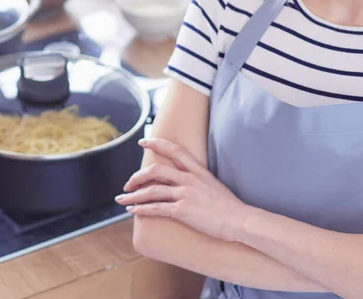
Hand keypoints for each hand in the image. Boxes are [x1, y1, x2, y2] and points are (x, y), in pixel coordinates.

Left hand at [116, 138, 247, 241]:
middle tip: (127, 183)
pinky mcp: (182, 210)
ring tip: (122, 199)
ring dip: (133, 195)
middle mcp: (189, 179)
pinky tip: (132, 210)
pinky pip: (156, 208)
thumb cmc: (230, 207)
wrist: (240, 220)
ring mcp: (185, 194)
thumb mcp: (214, 185)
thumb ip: (199, 180)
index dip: (156, 143)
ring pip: (151, 190)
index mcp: (198, 171)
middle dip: (137, 176)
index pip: (174, 150)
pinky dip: (141, 208)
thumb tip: (187, 182)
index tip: (143, 141)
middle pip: (156, 170)